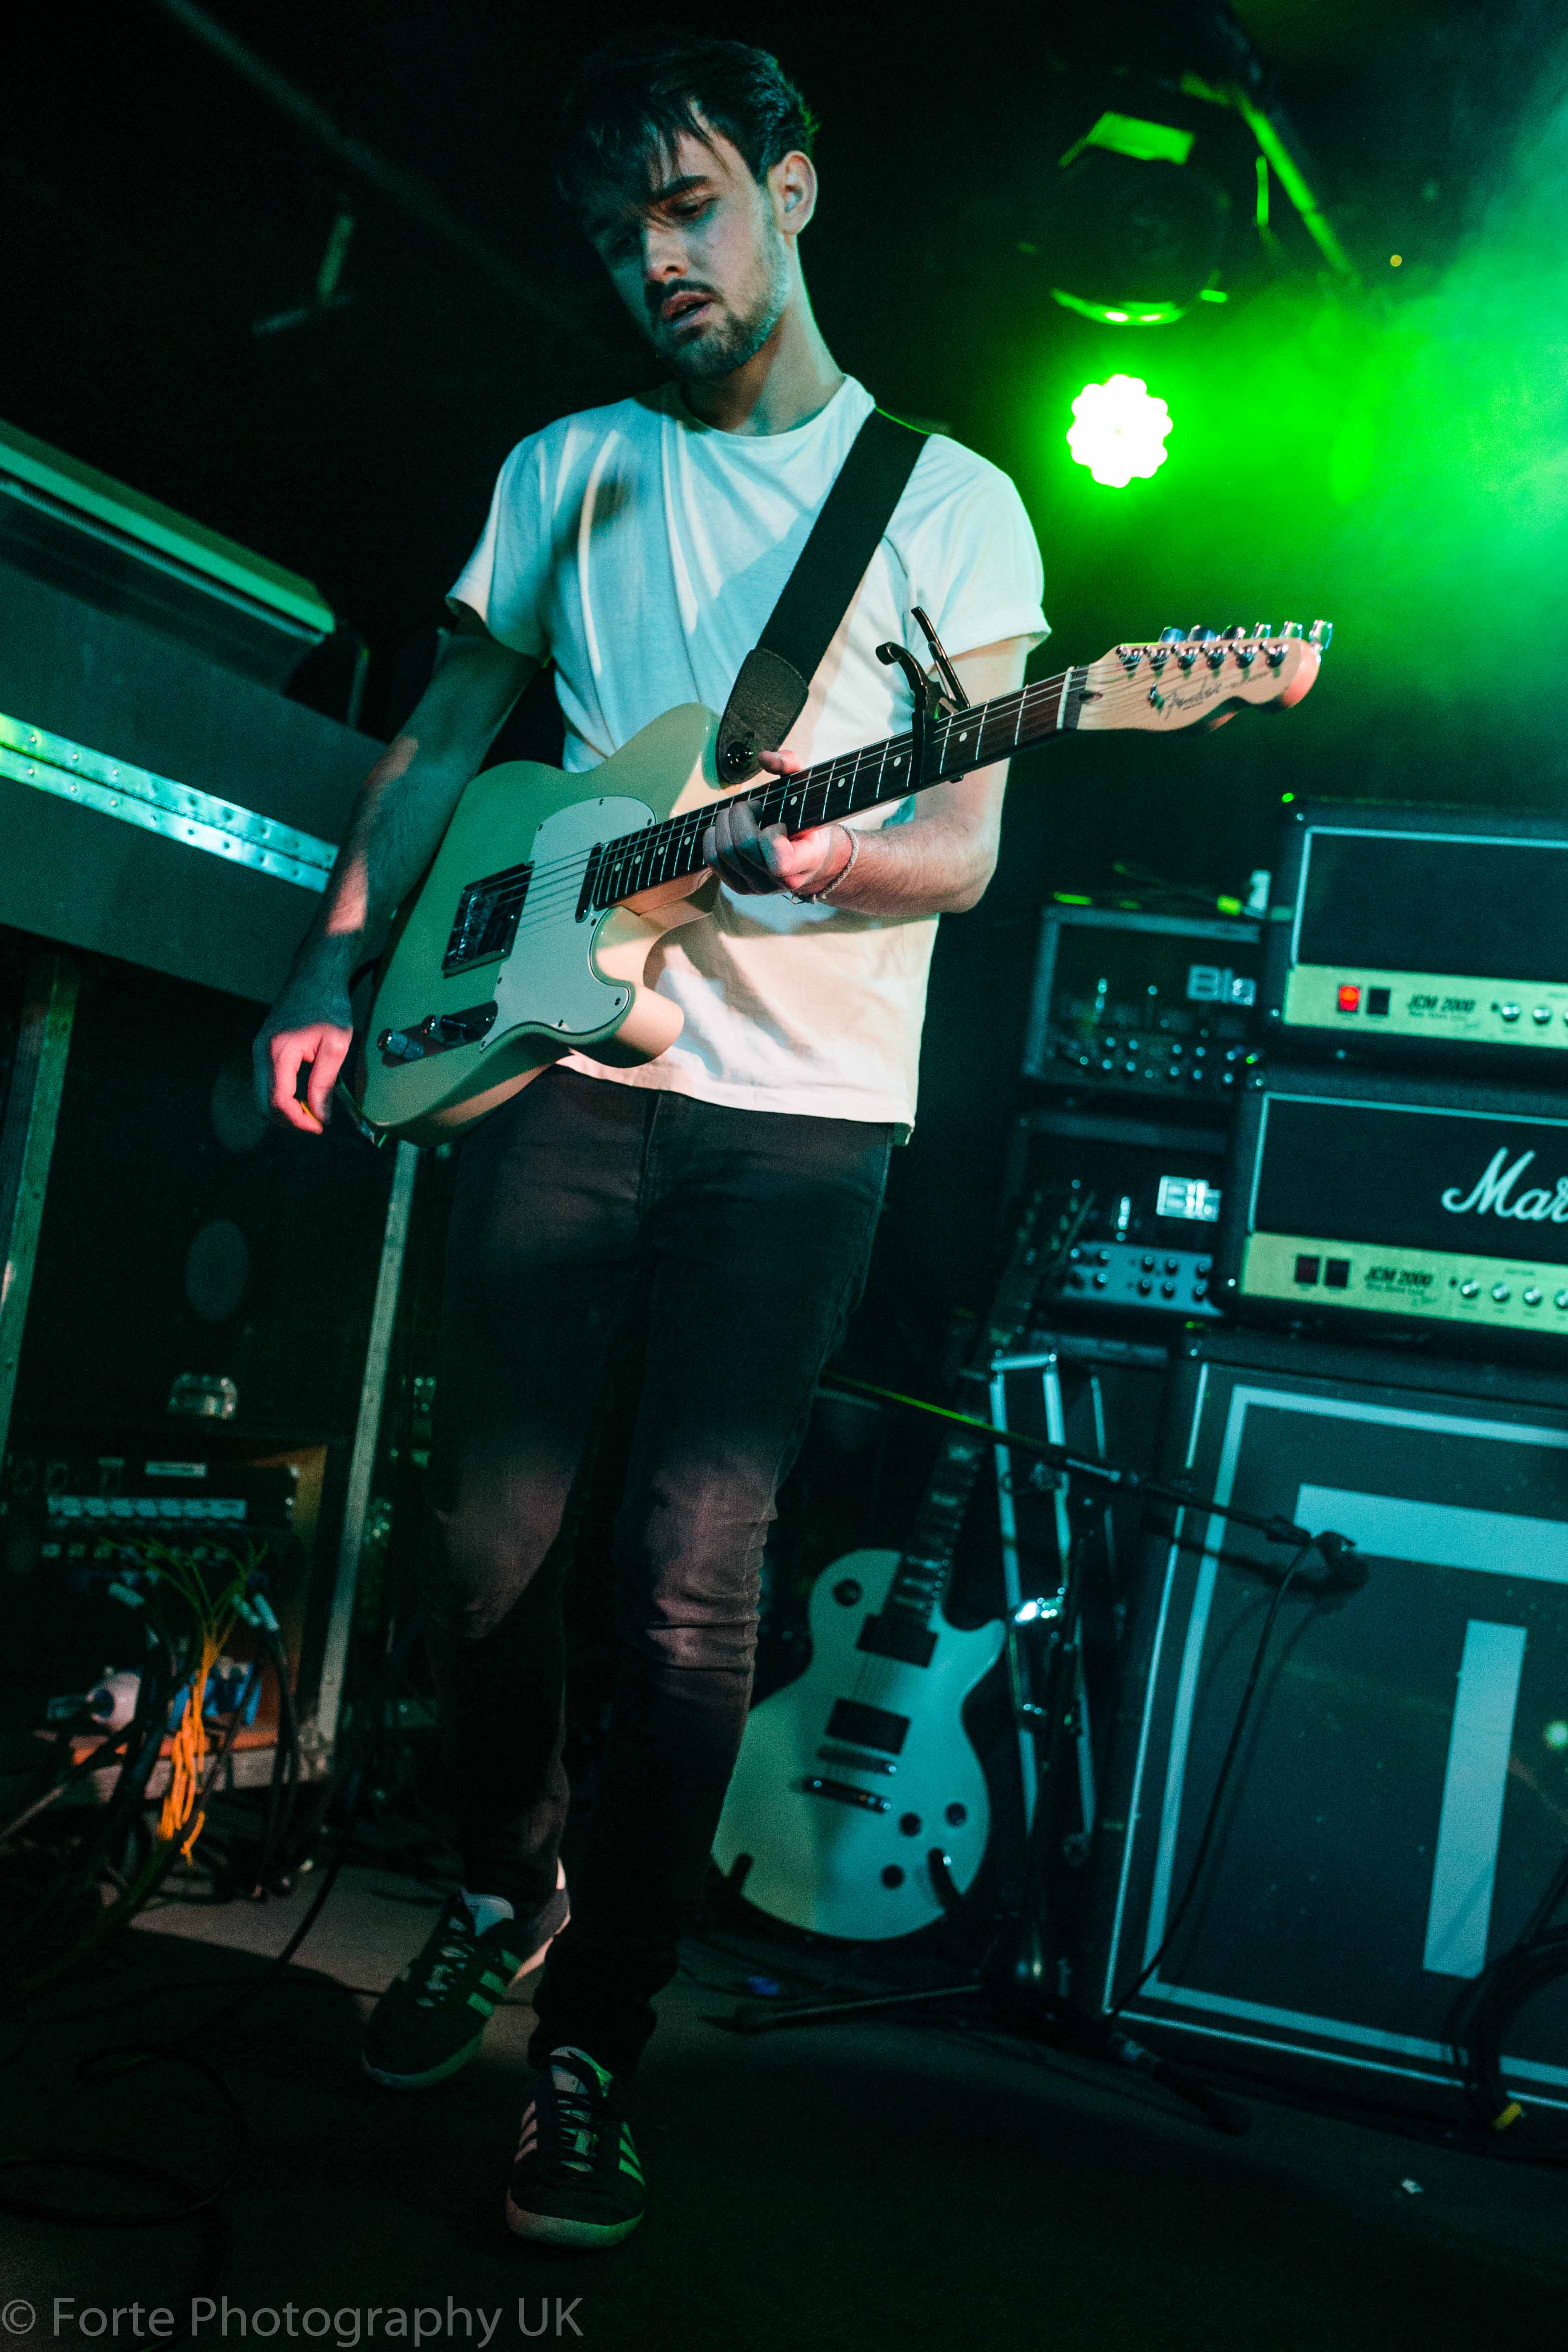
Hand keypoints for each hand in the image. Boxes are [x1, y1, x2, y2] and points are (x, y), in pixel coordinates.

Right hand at [253, 974, 353, 1134]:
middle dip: (288, 1120)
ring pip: (262, 1094)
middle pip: (263, 1103)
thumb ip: (324, 1083)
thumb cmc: (328, 1005)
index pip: (279, 1101)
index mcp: (279, 1052)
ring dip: (285, 1109)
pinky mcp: (263, 1048)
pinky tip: (303, 1095)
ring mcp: (258, 1049)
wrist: (314, 975)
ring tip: (312, 1110)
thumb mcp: (335, 1045)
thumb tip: (320, 1114)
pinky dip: (281, 1095)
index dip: (298, 1120)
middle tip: (315, 1123)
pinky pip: (266, 1082)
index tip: (319, 1126)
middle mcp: (261, 1052)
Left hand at [702, 752, 852, 897]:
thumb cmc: (807, 818)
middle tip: (753, 807)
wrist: (810, 857)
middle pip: (742, 847)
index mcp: (805, 862)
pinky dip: (714, 836)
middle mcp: (779, 883)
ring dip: (726, 823)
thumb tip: (764, 757)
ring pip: (723, 852)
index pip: (778, 860)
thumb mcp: (807, 789)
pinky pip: (712, 860)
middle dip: (741, 815)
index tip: (779, 823)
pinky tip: (728, 828)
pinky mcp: (739, 887)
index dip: (771, 833)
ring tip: (742, 816)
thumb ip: (791, 766)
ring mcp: (757, 888)